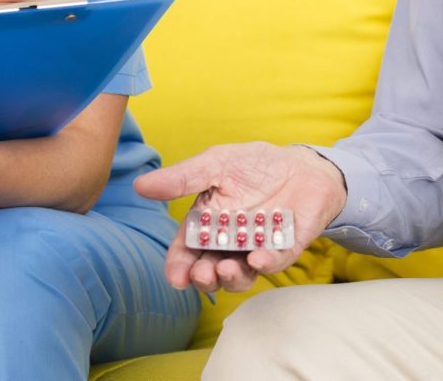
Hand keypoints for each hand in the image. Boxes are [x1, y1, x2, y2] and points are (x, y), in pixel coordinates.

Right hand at [134, 142, 347, 294]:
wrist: (301, 164)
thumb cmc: (254, 165)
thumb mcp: (217, 164)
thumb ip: (183, 178)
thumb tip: (140, 185)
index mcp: (208, 225)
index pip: (187, 252)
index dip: (179, 267)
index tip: (175, 276)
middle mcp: (229, 244)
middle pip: (210, 272)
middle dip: (203, 278)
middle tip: (202, 274)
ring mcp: (257, 249)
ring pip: (240, 276)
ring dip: (231, 278)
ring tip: (227, 268)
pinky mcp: (285, 248)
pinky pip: (275, 263)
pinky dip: (266, 265)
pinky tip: (258, 259)